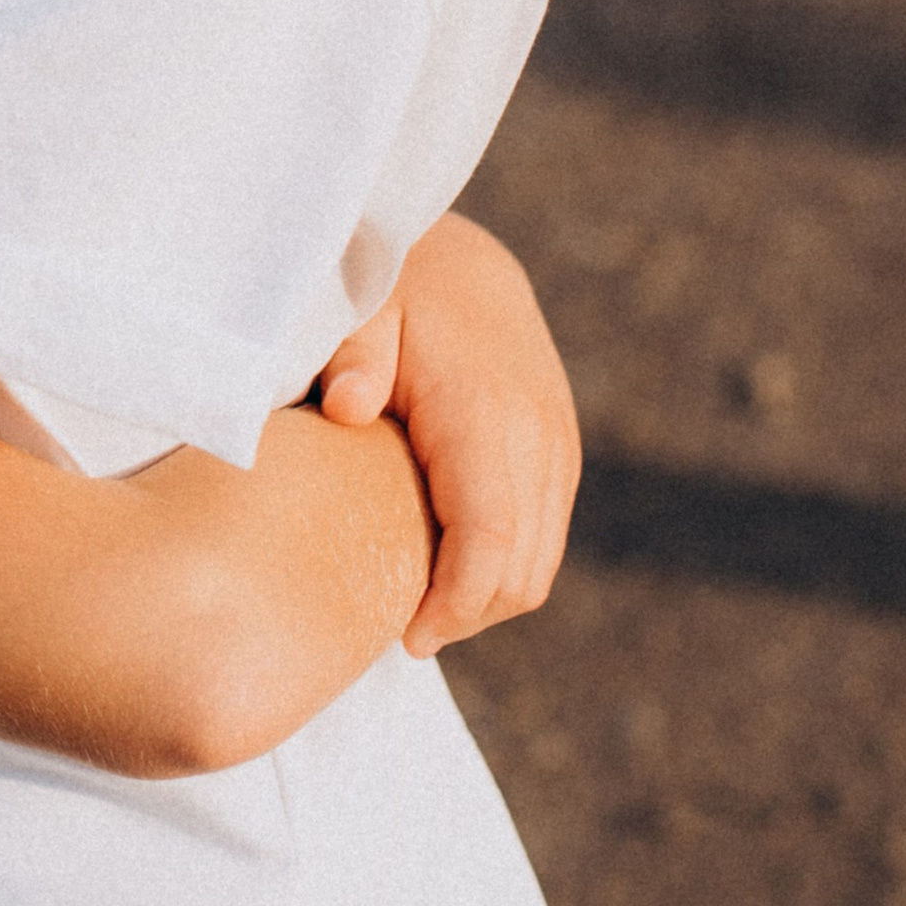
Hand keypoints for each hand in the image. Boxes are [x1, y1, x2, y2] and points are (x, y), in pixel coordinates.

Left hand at [320, 213, 578, 656]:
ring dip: (484, 601)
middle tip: (397, 631)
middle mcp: (536, 437)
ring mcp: (556, 450)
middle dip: (464, 616)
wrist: (464, 265)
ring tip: (416, 608)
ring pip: (538, 566)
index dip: (455, 603)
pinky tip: (443, 571)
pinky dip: (501, 572)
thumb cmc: (393, 292)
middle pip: (519, 571)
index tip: (408, 639)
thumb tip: (345, 408)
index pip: (489, 537)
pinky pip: (542, 541)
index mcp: (483, 411)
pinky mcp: (559, 458)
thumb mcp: (360, 309)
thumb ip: (352, 356)